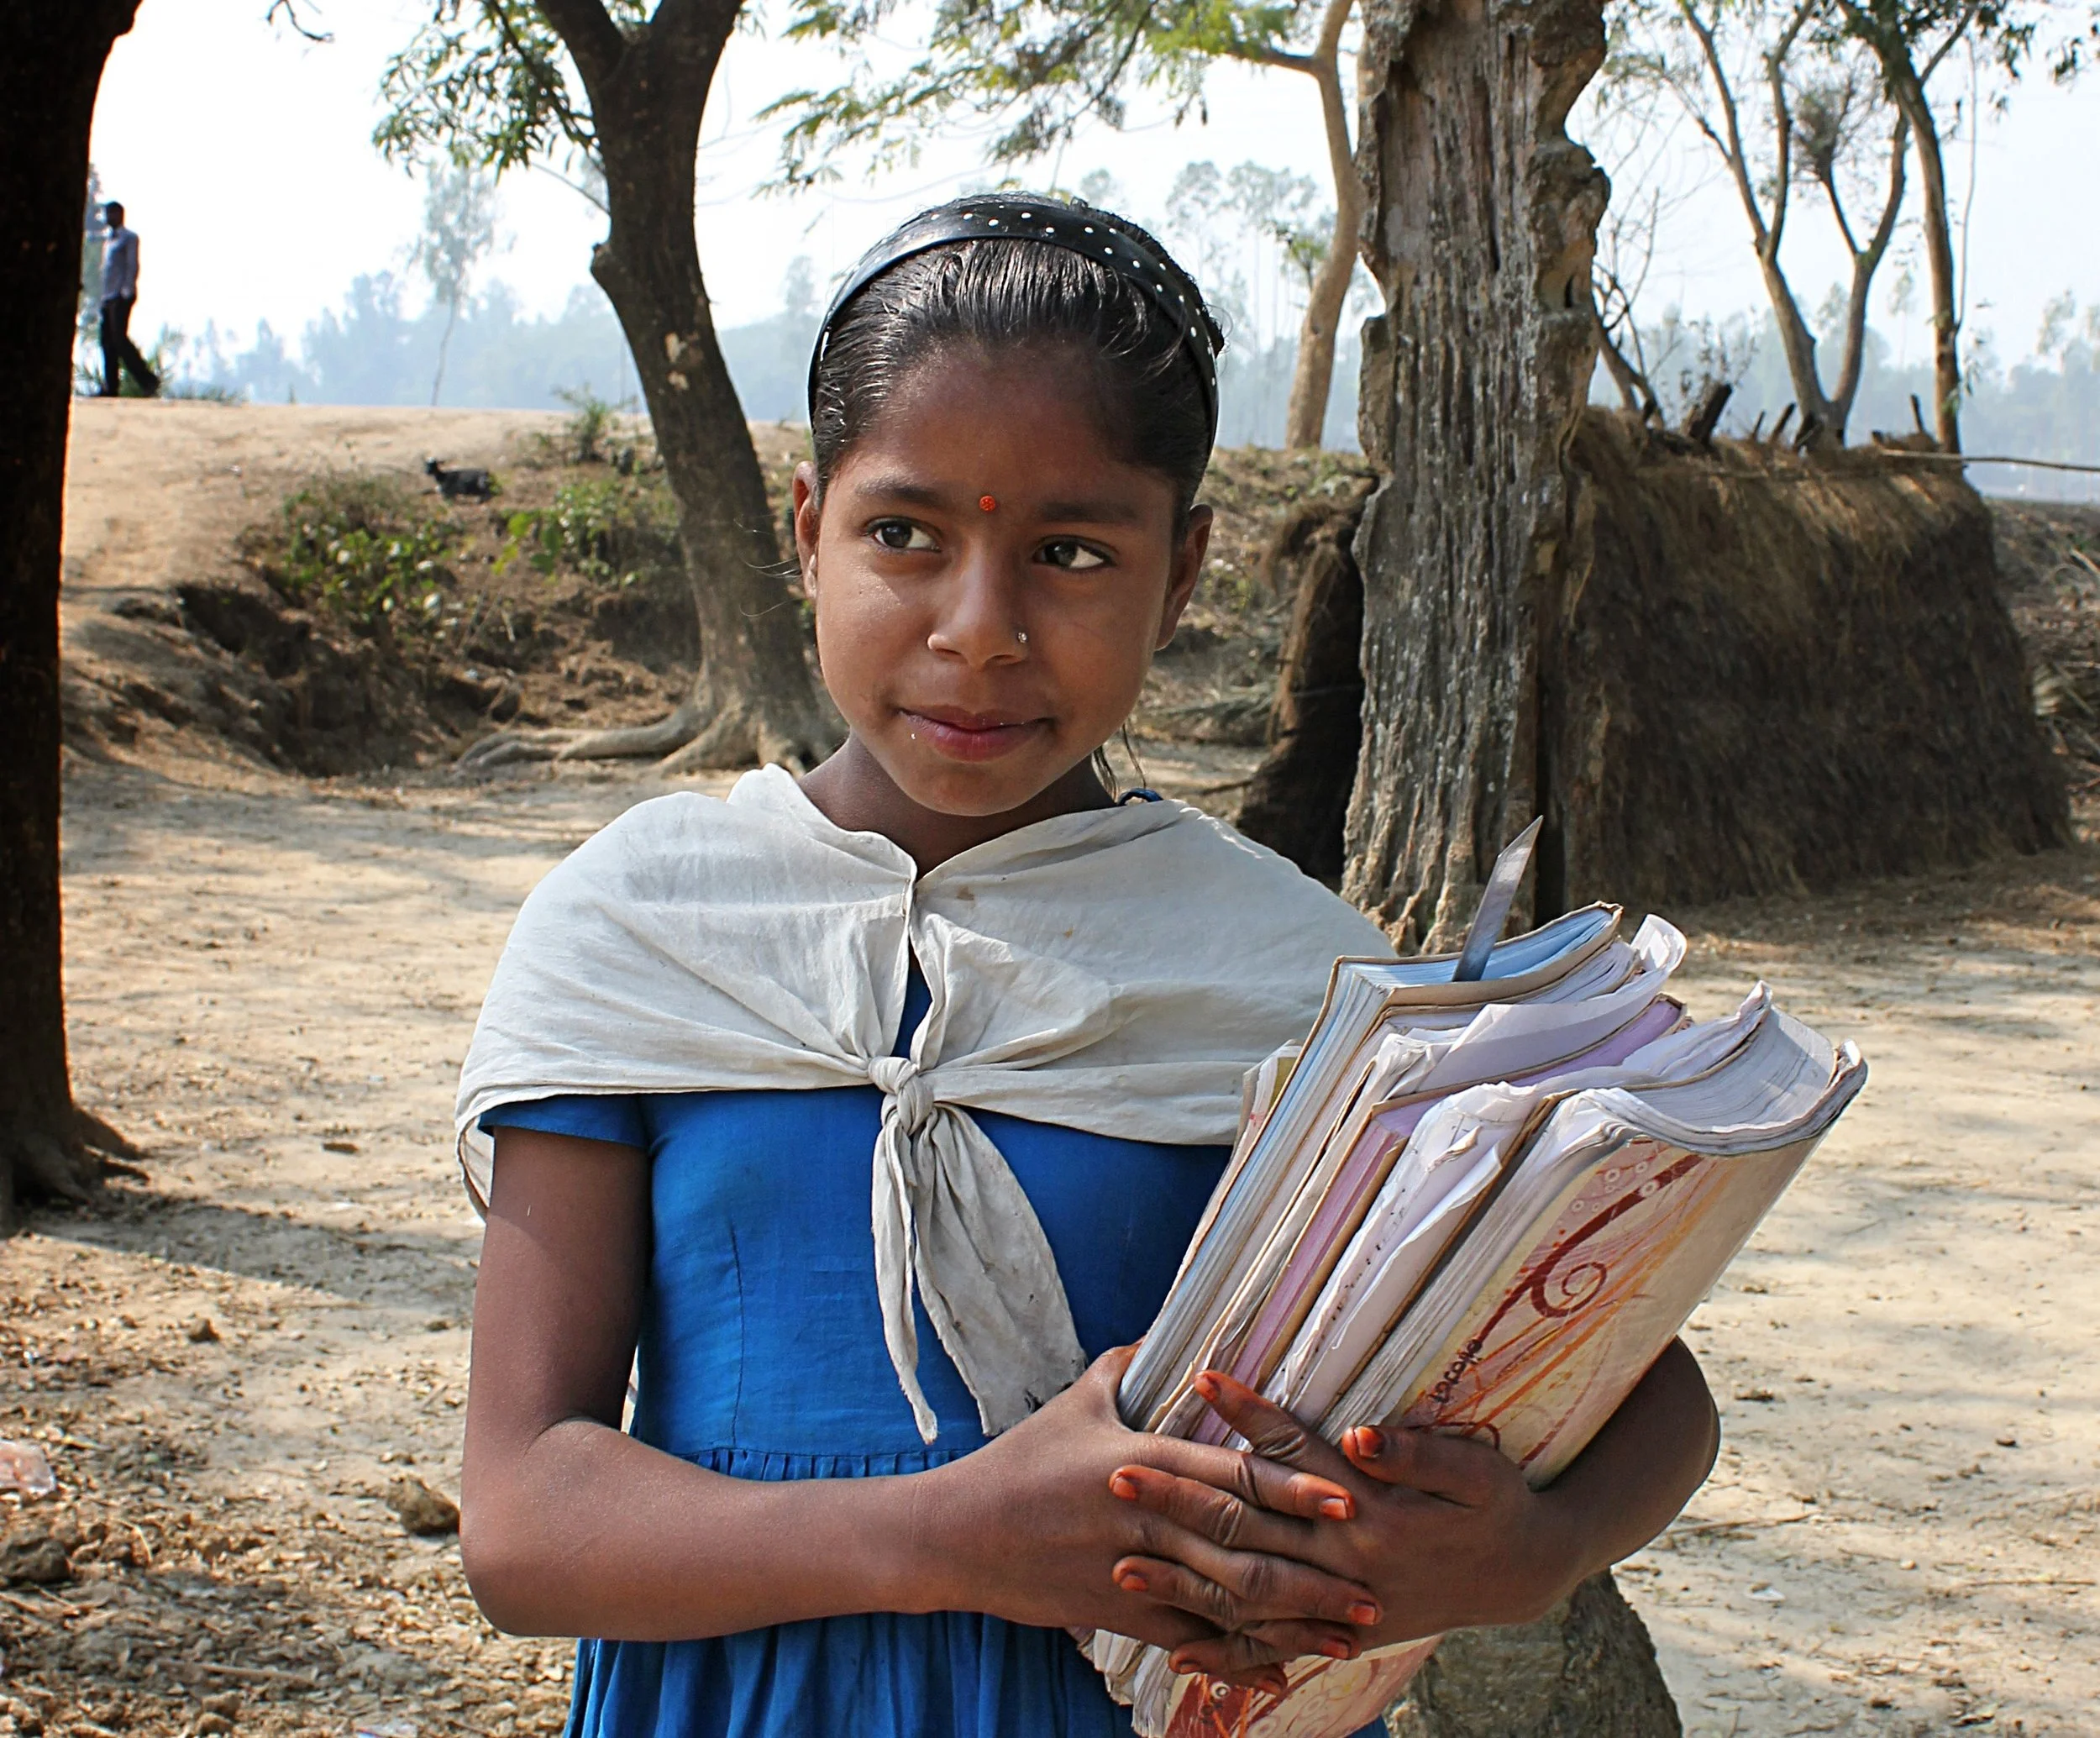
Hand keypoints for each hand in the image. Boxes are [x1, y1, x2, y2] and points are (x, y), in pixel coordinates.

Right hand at [922, 1348, 1385, 1691]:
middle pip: (1242, 1544)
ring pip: (1225, 1600)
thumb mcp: (1078, 1401)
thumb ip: (1130, 1366)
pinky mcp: (1116, 1614)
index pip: (1229, 1473)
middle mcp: (1144, 1518)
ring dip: (1292, 1620)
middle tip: (1375, 1578)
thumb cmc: (1021, 1459)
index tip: (1346, 1496)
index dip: (1291, 1485)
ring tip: (1349, 1630)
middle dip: (1313, 1566)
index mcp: (1141, 1460)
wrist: (958, 1533)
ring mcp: (1131, 1572)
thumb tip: (1171, 1332)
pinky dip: (1236, 1657)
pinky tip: (1280, 1670)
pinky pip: (1187, 1639)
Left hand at [1109, 1371, 1582, 1677]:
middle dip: (1180, 1499)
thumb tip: (1365, 1434)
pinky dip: (1226, 1652)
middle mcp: (1346, 1562)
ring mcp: (1338, 1606)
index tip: (1199, 1378)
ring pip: (1247, 1594)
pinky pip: (1273, 1649)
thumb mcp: (1477, 1471)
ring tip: (1119, 1561)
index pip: (1294, 1455)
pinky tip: (1175, 1649)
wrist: (1523, 1576)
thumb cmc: (1498, 1505)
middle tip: (1115, 1472)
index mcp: (1374, 1511)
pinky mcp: (1339, 1634)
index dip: (1248, 1415)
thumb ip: (1421, 1453)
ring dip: (1182, 1578)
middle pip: (1249, 1527)